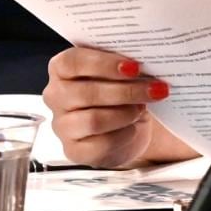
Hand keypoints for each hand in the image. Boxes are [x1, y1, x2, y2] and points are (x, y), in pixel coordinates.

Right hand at [42, 46, 195, 168]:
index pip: (72, 62)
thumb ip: (123, 64)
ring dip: (126, 113)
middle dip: (126, 90)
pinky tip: (134, 127)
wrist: (128, 127)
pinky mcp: (74, 150)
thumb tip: (144, 61)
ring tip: (142, 107)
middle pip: (86, 93)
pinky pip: (101, 143)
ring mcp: (62, 125)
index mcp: (62, 69)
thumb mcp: (120, 73)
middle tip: (154, 88)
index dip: (103, 64)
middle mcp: (56, 96)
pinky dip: (125, 134)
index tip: (134, 67)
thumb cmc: (120, 92)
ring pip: (94, 120)